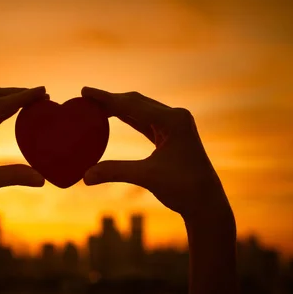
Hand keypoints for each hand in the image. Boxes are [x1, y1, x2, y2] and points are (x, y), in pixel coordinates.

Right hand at [82, 87, 231, 223]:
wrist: (207, 203)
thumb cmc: (183, 188)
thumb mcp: (147, 177)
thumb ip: (115, 172)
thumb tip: (85, 177)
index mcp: (172, 121)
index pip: (132, 104)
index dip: (106, 98)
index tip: (85, 91)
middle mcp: (175, 117)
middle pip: (136, 101)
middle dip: (110, 100)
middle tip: (85, 97)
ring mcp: (175, 125)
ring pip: (141, 110)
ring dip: (119, 107)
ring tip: (96, 105)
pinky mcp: (172, 135)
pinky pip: (146, 121)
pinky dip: (129, 117)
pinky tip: (115, 115)